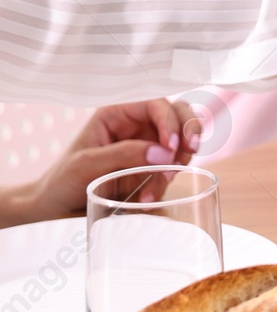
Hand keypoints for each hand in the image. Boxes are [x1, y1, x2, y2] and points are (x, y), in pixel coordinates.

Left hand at [20, 99, 199, 222]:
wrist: (54, 207)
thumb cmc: (62, 180)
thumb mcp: (86, 164)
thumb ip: (123, 154)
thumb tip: (162, 152)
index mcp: (118, 113)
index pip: (156, 104)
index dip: (170, 121)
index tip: (171, 147)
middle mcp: (137, 124)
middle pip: (178, 114)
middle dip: (188, 132)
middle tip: (188, 154)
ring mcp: (147, 144)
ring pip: (182, 141)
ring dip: (179, 161)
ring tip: (160, 184)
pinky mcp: (151, 166)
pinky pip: (172, 166)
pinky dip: (168, 180)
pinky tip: (150, 196)